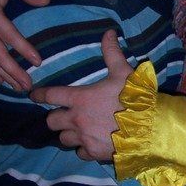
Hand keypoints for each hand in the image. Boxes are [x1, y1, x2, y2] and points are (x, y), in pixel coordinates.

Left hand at [30, 30, 131, 161]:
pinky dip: (84, 149)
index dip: (39, 95)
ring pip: (64, 139)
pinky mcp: (94, 153)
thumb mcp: (124, 72)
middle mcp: (76, 119)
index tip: (34, 95)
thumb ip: (111, 53)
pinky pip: (80, 153)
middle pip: (51, 122)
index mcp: (80, 99)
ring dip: (69, 134)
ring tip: (80, 130)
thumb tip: (108, 32)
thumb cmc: (135, 97)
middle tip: (66, 115)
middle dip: (56, 118)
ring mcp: (84, 138)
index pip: (50, 96)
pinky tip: (93, 143)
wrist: (151, 127)